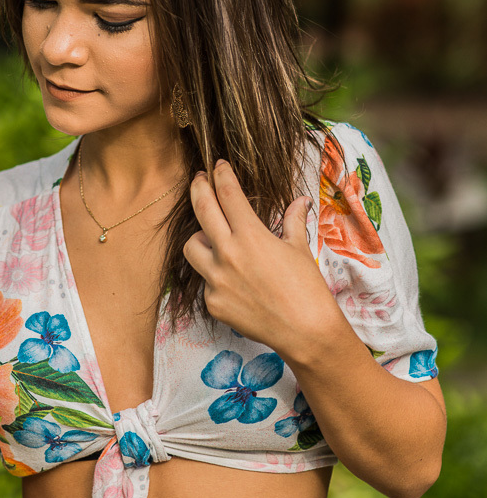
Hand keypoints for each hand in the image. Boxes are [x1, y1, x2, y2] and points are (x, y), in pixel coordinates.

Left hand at [183, 159, 338, 360]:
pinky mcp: (213, 303)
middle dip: (198, 188)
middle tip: (199, 179)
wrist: (306, 332)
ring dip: (200, 237)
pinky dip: (216, 276)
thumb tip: (301, 201)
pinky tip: (234, 280)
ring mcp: (216, 280)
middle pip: (202, 209)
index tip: (218, 166)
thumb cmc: (307, 288)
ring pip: (191, 247)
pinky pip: (205, 280)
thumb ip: (293, 220)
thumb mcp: (299, 248)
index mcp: (250, 235)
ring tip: (212, 236)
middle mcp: (227, 254)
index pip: (227, 194)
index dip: (221, 175)